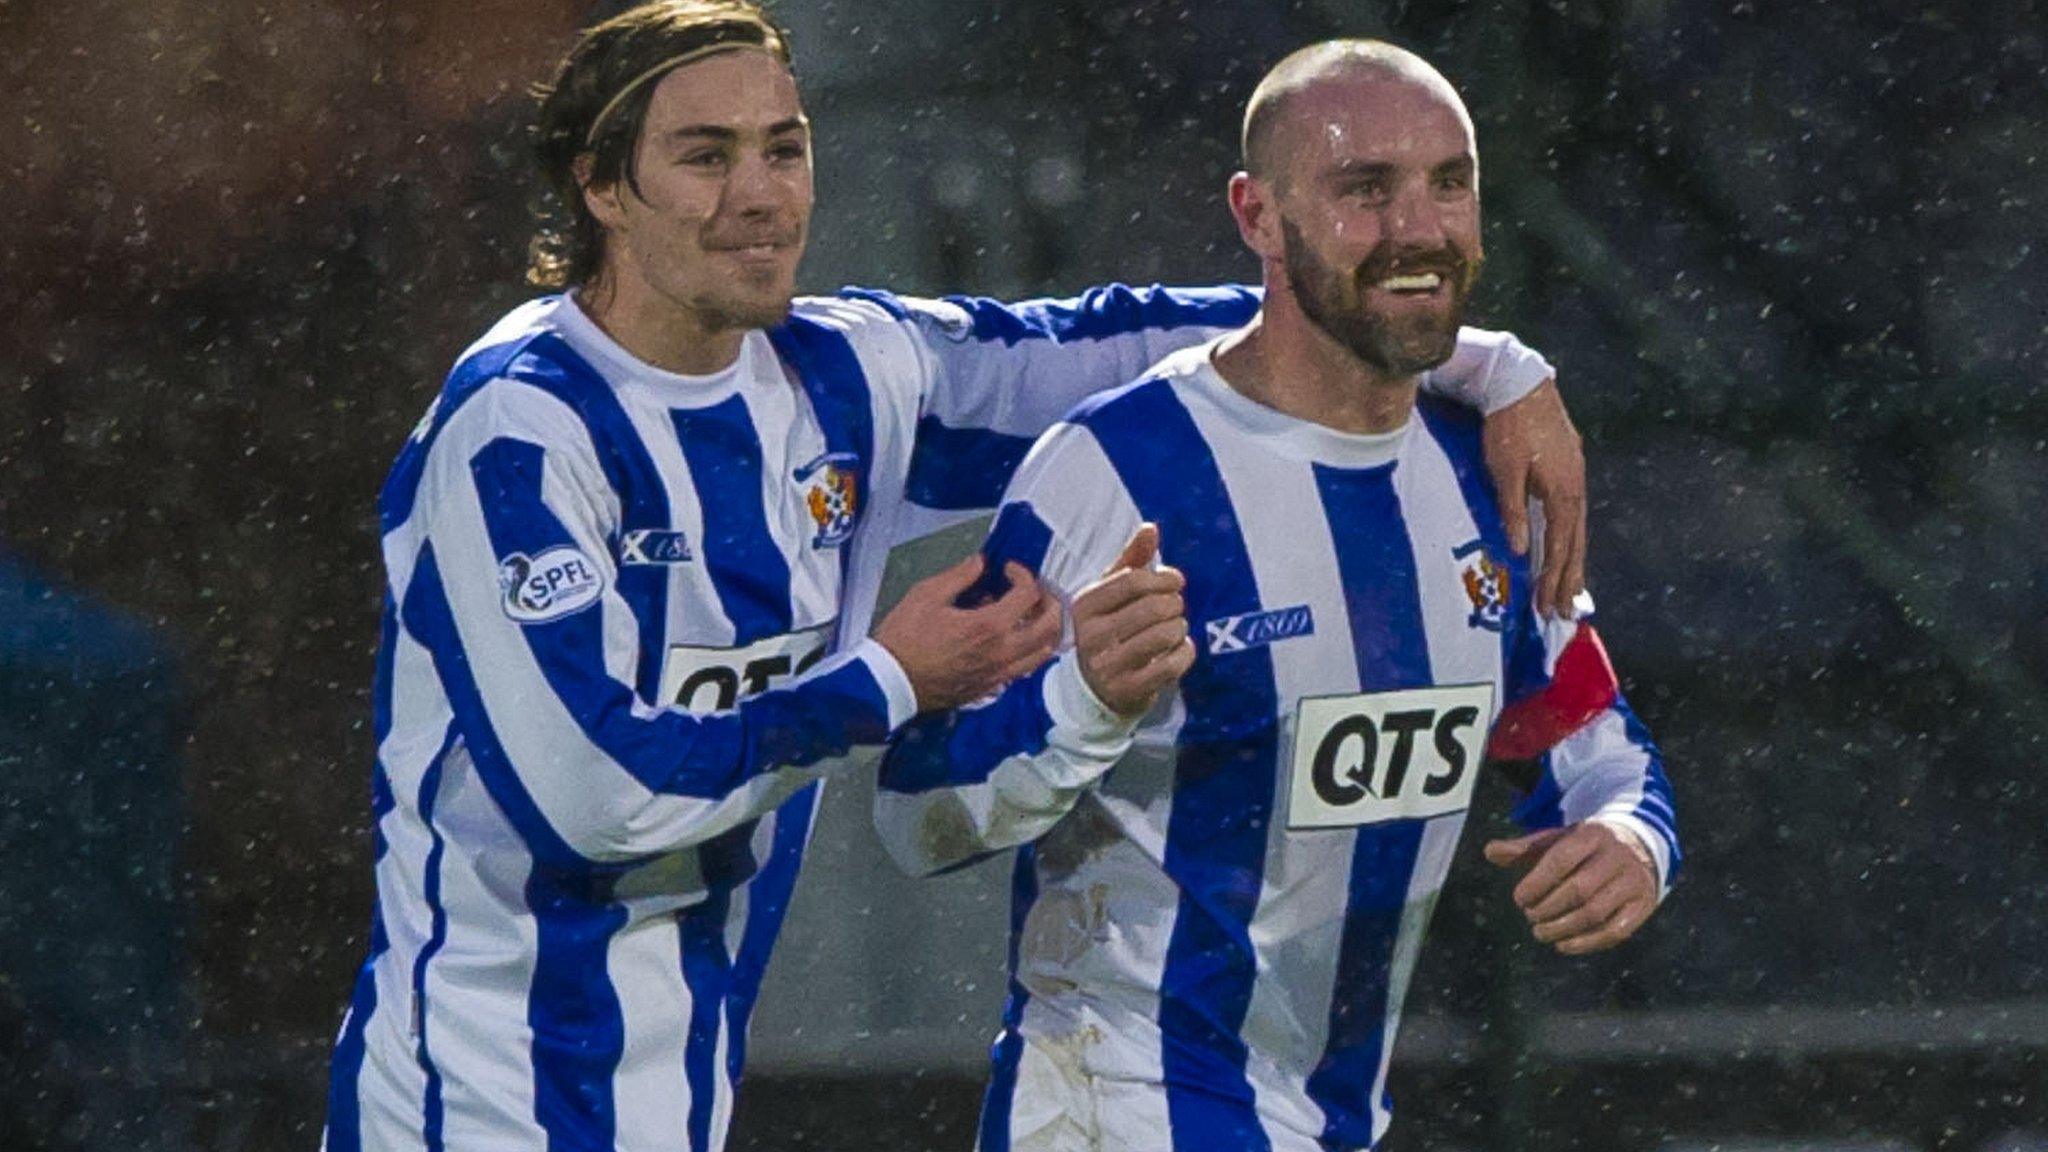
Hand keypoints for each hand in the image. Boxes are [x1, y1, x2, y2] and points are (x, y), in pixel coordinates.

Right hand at [875, 554, 1060, 712]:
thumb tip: (981, 563)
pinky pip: (1025, 669)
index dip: (1023, 574)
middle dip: (1048, 600)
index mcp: (989, 626)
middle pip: (1051, 625)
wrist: (892, 681)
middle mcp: (1002, 652)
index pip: (1029, 594)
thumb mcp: (927, 594)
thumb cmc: (904, 638)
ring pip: (1044, 652)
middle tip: (1031, 589)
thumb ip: (960, 576)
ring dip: (1046, 628)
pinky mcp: (991, 687)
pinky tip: (1012, 638)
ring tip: (1029, 614)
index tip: (1008, 569)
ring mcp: (999, 673)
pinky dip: (1030, 650)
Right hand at [1072, 524, 1195, 717]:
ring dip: (1179, 628)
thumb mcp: (1112, 594)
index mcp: (1085, 605)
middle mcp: (1091, 636)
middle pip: (1153, 607)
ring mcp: (1108, 666)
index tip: (1175, 582)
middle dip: (1174, 604)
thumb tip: (1150, 529)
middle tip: (1174, 608)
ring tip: (1174, 628)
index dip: (1164, 578)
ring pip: (1165, 634)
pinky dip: (1185, 652)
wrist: (1095, 689)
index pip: (1134, 581)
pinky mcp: (1128, 690)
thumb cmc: (1109, 629)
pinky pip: (1173, 664)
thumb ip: (1131, 560)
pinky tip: (1178, 649)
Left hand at [1482, 378, 1586, 617]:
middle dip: (1570, 580)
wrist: (1521, 383)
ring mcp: (1575, 477)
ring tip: (1573, 591)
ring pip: (1577, 529)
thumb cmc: (1507, 427)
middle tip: (1566, 613)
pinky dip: (1571, 537)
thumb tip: (1519, 549)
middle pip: (1575, 543)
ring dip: (1574, 561)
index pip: (1559, 546)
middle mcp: (1576, 488)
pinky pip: (1573, 513)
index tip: (1548, 607)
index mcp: (1562, 492)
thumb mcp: (1504, 470)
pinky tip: (1567, 547)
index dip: (1554, 579)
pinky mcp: (1569, 467)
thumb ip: (1513, 510)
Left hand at [1482, 821, 1657, 955]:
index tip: (1519, 899)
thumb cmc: (1584, 849)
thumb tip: (1489, 852)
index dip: (1537, 883)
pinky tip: (1563, 946)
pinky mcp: (1642, 905)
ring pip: (1595, 912)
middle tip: (1530, 917)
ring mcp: (1633, 882)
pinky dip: (1586, 943)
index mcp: (1591, 835)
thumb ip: (1523, 848)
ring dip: (1563, 928)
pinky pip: (1616, 931)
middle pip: (1579, 890)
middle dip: (1548, 908)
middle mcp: (1616, 857)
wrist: (1637, 848)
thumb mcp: (1556, 841)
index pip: (1561, 859)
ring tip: (1540, 932)